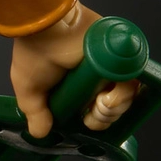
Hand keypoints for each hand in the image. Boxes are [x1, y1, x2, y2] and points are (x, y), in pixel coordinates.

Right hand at [10, 3, 140, 138]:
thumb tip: (39, 133)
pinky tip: (107, 96)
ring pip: (124, 100)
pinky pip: (132, 84)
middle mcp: (94, 79)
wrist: (47, 27)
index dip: (94, 121)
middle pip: (112, 110)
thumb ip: (35, 112)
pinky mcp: (120, 59)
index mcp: (74, 87)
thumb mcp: (28, 89)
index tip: (85, 121)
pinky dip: (123, 95)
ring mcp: (108, 68)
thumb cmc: (35, 53)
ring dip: (113, 109)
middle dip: (103, 118)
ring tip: (100, 102)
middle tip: (91, 112)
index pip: (93, 113)